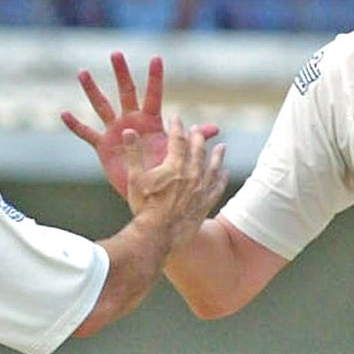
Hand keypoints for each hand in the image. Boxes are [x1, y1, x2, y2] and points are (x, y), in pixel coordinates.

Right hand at [62, 53, 217, 199]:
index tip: (156, 57)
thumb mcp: (178, 154)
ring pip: (102, 106)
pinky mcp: (103, 146)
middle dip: (122, 73)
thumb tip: (215, 129)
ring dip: (92, 90)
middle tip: (116, 53)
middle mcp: (132, 120)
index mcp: (151, 120)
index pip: (154, 94)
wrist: (151, 195)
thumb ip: (193, 139)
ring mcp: (115, 131)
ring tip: (82, 72)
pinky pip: (87, 134)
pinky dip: (75, 125)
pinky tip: (63, 113)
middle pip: (126, 92)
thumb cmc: (166, 172)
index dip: (155, 77)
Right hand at [126, 111, 228, 244]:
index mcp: (174, 166)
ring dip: (217, 156)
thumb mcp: (135, 178)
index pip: (177, 140)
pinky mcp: (205, 204)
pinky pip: (218, 188)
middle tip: (197, 130)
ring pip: (213, 167)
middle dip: (197, 138)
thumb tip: (128, 131)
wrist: (158, 235)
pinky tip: (225, 174)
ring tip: (221, 147)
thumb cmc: (144, 207)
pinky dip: (222, 179)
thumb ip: (133, 154)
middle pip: (198, 150)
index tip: (177, 119)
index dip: (176, 128)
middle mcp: (191, 174)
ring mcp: (201, 190)